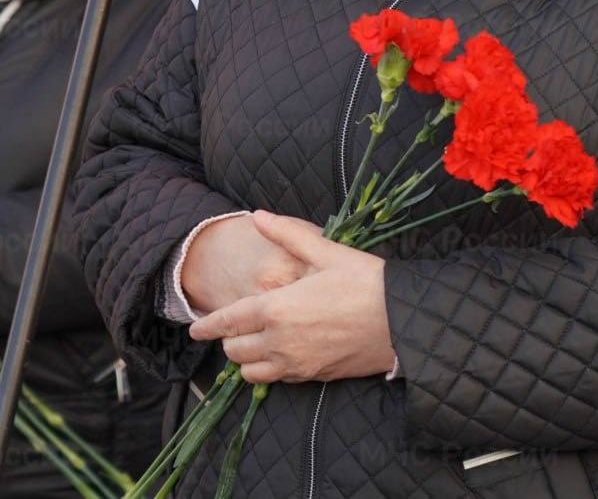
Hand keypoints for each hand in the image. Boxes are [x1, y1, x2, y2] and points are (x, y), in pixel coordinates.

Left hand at [187, 210, 394, 382]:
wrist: (403, 320)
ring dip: (246, 359)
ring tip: (252, 344)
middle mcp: (280, 341)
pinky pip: (276, 381)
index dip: (207, 326)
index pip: (228, 322)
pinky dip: (267, 372)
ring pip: (251, 372)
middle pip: (234, 350)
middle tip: (233, 327)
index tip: (194, 329)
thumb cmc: (365, 281)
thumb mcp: (325, 250)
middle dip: (228, 339)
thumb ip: (287, 234)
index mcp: (277, 308)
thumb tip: (258, 216)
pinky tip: (277, 356)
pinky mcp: (313, 377)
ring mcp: (296, 364)